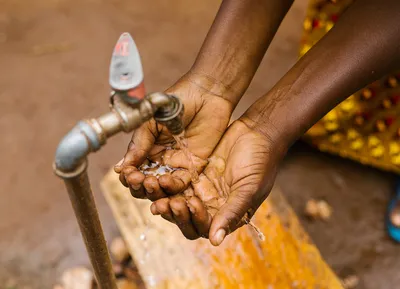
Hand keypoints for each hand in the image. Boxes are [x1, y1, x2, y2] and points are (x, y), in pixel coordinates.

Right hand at [114, 73, 232, 201]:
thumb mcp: (151, 121)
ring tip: (152, 182)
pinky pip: (182, 184)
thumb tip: (121, 167)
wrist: (206, 94)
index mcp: (146, 149)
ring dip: (155, 190)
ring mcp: (177, 164)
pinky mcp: (194, 166)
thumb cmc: (177, 102)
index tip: (127, 174)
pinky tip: (166, 181)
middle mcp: (160, 160)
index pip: (133, 171)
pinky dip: (173, 187)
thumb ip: (139, 143)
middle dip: (139, 186)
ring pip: (162, 188)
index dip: (128, 176)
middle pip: (146, 184)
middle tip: (139, 180)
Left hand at [151, 119, 285, 244]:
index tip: (192, 203)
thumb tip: (215, 242)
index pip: (203, 228)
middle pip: (185, 218)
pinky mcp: (192, 173)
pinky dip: (165, 183)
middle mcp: (210, 205)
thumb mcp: (248, 189)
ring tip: (155, 188)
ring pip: (176, 200)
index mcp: (225, 214)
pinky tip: (156, 177)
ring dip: (164, 198)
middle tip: (164, 203)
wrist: (257, 132)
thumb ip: (232, 213)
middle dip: (174, 213)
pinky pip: (175, 182)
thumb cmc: (260, 163)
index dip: (194, 220)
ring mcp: (200, 189)